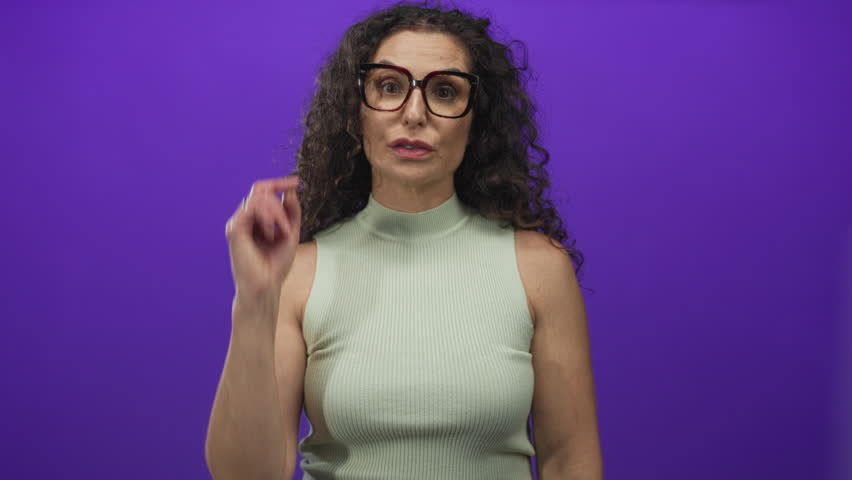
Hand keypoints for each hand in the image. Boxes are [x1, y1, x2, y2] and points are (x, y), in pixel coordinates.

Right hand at [225, 175, 301, 303]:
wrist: (266, 285)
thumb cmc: (275, 265)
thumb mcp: (291, 232)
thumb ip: (291, 210)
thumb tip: (290, 189)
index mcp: (255, 219)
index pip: (263, 191)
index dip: (279, 183)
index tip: (295, 181)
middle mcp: (244, 218)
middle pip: (261, 191)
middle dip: (280, 205)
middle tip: (286, 227)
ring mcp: (238, 222)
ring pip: (259, 198)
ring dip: (277, 214)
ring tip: (279, 234)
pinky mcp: (235, 228)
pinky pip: (253, 207)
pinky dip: (269, 218)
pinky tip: (271, 234)